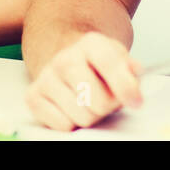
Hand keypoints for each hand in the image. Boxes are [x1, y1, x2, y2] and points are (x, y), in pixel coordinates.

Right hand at [25, 31, 143, 130]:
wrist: (69, 64)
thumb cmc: (99, 67)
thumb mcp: (120, 61)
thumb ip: (131, 68)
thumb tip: (134, 71)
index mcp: (91, 44)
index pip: (109, 63)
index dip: (126, 87)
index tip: (136, 102)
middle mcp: (64, 58)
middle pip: (97, 100)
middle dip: (107, 107)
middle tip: (106, 100)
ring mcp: (46, 77)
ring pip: (81, 116)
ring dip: (90, 116)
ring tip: (89, 104)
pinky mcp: (33, 96)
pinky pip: (62, 125)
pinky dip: (71, 123)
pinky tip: (71, 108)